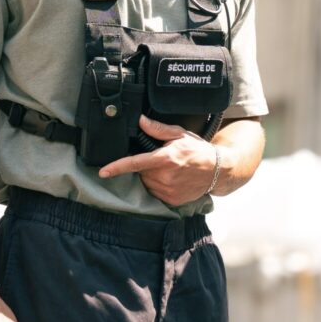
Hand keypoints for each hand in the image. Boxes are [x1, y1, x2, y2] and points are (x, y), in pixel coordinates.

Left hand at [98, 116, 216, 205]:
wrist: (218, 170)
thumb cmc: (198, 150)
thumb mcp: (179, 134)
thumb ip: (157, 129)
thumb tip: (140, 121)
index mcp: (164, 159)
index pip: (134, 163)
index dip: (116, 167)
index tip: (103, 172)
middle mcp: (165, 176)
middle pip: (141, 173)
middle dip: (147, 166)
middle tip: (161, 160)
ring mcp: (168, 190)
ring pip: (148, 184)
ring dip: (152, 177)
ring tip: (169, 170)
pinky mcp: (172, 200)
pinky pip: (156, 193)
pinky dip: (159, 187)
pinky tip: (172, 179)